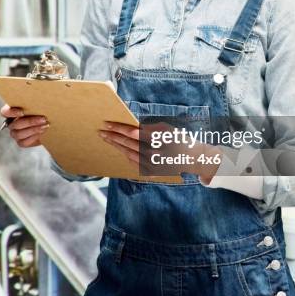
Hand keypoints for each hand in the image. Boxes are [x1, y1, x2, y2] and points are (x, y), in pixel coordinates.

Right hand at [0, 105, 49, 147]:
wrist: (49, 123)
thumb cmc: (42, 110)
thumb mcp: (39, 104)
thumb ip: (35, 101)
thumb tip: (40, 97)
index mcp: (12, 111)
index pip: (5, 112)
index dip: (11, 112)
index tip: (22, 112)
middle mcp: (12, 123)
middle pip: (15, 124)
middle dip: (30, 122)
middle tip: (44, 118)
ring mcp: (15, 133)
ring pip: (19, 134)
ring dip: (34, 129)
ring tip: (45, 125)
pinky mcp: (21, 142)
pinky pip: (23, 142)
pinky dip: (34, 137)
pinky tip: (42, 132)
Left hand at [98, 121, 222, 180]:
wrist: (193, 159)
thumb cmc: (178, 139)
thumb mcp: (166, 129)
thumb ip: (148, 129)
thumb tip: (129, 128)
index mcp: (157, 139)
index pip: (132, 133)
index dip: (118, 128)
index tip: (108, 124)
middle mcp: (153, 153)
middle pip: (127, 144)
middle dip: (113, 137)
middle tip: (101, 131)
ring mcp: (152, 164)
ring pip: (128, 154)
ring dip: (116, 146)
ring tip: (107, 139)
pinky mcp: (151, 171)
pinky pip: (134, 162)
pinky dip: (125, 155)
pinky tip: (119, 149)